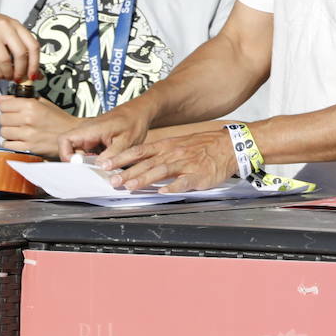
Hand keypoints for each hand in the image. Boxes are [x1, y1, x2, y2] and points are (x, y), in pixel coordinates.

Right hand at [0, 2, 39, 81]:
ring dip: (8, 73)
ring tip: (8, 77)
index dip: (35, 63)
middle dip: (22, 71)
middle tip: (19, 78)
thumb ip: (18, 44)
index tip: (34, 74)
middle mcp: (6, 28)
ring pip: (5, 59)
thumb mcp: (6, 28)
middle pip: (21, 54)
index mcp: (16, 25)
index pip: (33, 45)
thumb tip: (29, 65)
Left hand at [0, 94, 76, 157]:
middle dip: (8, 119)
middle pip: (2, 119)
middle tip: (17, 120)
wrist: (71, 133)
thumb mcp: (42, 102)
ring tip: (19, 130)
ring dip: (9, 131)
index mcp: (31, 105)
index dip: (7, 107)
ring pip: (3, 132)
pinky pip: (7, 144)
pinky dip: (11, 142)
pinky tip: (20, 138)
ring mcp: (28, 134)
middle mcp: (28, 119)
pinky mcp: (28, 147)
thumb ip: (18, 99)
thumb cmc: (58, 118)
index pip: (3, 105)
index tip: (12, 109)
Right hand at [57, 101, 153, 159]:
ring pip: (81, 154)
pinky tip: (109, 161)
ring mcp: (91, 137)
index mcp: (90, 129)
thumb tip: (99, 167)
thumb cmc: (134, 121)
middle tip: (95, 169)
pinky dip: (97, 160)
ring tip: (106, 165)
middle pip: (70, 150)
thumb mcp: (127, 141)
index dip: (66, 154)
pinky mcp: (96, 141)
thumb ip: (112, 154)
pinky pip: (90, 154)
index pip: (65, 140)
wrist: (141, 112)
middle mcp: (87, 132)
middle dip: (80, 163)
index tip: (79, 165)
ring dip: (90, 163)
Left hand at [102, 129, 238, 192]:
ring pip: (162, 171)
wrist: (230, 145)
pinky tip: (163, 192)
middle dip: (127, 172)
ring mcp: (186, 164)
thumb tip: (139, 162)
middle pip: (147, 163)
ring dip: (144, 179)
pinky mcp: (199, 175)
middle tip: (112, 181)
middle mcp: (174, 153)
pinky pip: (185, 181)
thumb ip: (160, 153)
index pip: (139, 151)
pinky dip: (174, 187)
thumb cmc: (204, 146)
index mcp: (168, 146)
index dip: (121, 157)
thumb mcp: (179, 143)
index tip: (105, 164)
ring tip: (130, 186)